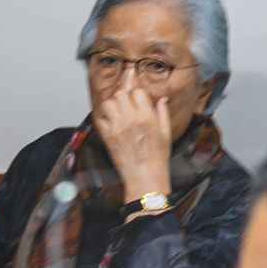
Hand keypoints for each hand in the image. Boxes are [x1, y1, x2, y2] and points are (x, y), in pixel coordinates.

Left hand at [94, 86, 173, 202]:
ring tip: (117, 113)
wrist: (145, 176)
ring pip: (108, 103)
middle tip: (126, 105)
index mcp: (147, 116)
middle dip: (123, 96)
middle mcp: (131, 119)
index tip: (137, 99)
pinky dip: (104, 120)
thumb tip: (162, 100)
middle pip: (120, 93)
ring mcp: (118, 127)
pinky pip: (100, 119)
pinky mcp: (108, 136)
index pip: (137, 91)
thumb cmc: (157, 157)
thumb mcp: (166, 133)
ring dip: (112, 106)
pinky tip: (111, 125)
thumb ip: (163, 113)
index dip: (137, 94)